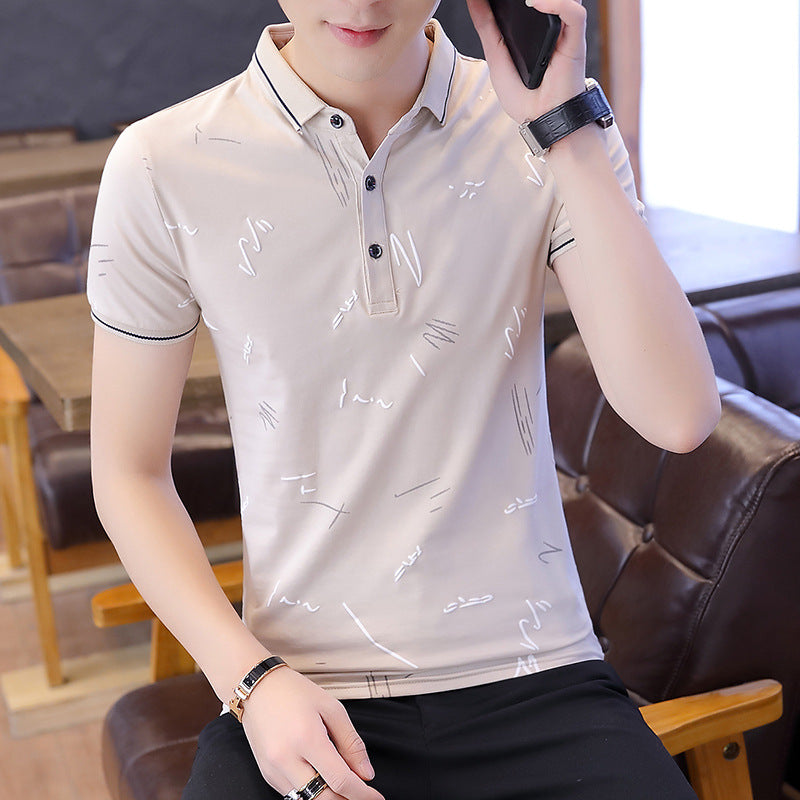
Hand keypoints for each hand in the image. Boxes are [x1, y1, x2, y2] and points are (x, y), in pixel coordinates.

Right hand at [241, 667, 383, 799]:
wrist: (258, 688)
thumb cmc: (294, 692)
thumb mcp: (331, 708)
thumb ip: (351, 742)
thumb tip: (365, 773)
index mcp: (307, 738)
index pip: (340, 780)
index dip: (362, 794)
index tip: (376, 797)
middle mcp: (286, 758)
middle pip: (323, 799)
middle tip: (361, 793)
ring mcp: (273, 769)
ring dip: (328, 797)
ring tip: (342, 784)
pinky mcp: (267, 774)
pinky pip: (293, 794)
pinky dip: (311, 792)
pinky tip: (321, 779)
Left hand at [465, 0, 587, 123]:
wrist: (541, 121)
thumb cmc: (524, 97)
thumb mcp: (496, 58)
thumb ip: (486, 27)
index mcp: (536, 30)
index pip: (532, 1)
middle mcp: (554, 27)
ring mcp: (566, 33)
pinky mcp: (576, 42)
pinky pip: (574, 12)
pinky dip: (557, 3)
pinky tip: (535, 3)